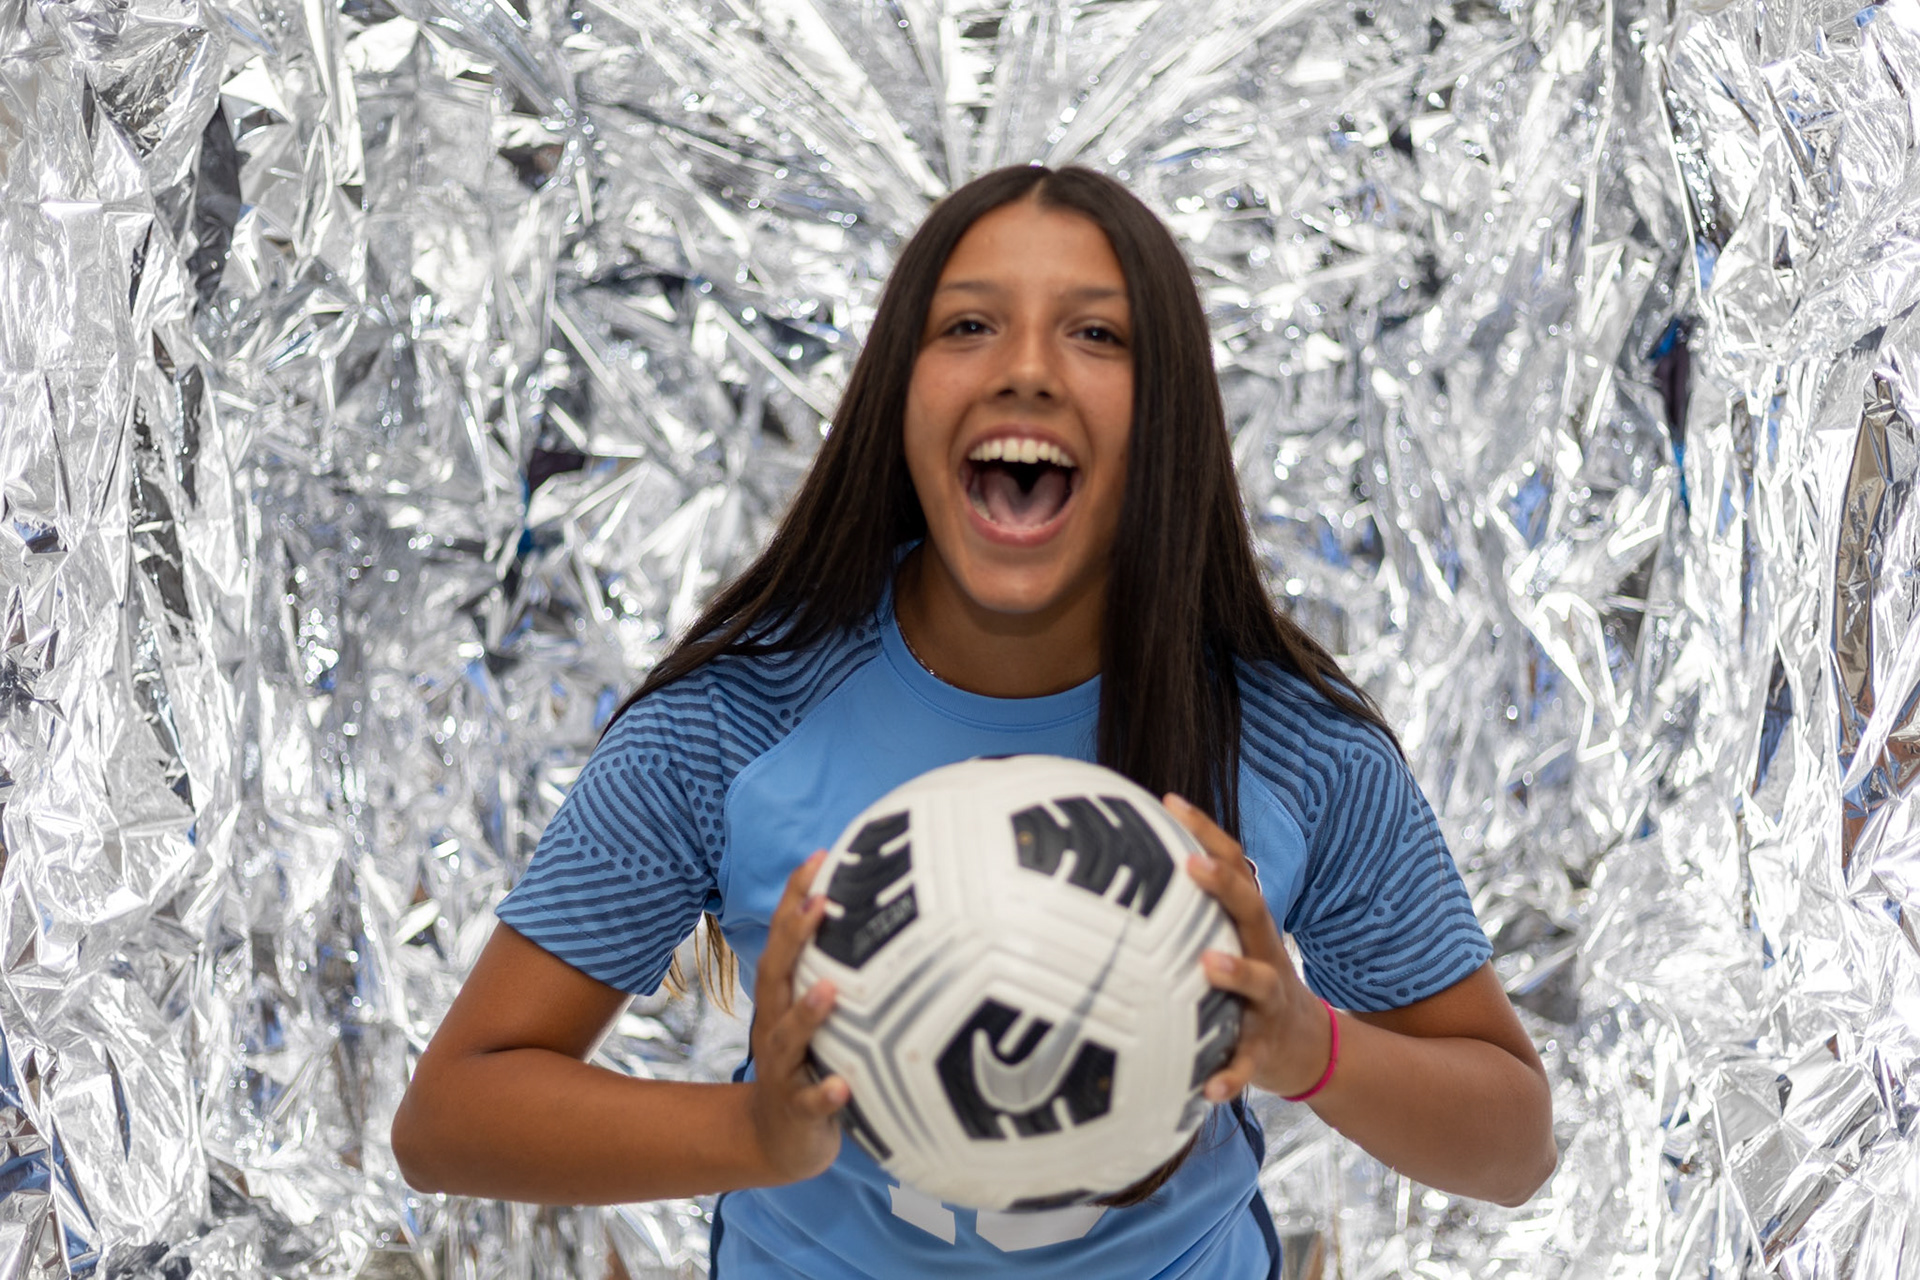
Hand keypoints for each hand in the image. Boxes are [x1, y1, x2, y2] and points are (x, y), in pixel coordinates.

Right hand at [745, 852, 849, 1181]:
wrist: (779, 1138)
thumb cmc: (811, 1061)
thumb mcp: (817, 1012)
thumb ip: (839, 969)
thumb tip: (887, 912)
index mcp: (782, 996)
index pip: (783, 937)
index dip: (795, 896)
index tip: (819, 856)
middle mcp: (776, 1024)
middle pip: (777, 974)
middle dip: (794, 937)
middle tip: (820, 902)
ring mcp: (783, 1068)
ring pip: (788, 1036)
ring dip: (806, 1013)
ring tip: (830, 990)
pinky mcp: (798, 1110)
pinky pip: (811, 1101)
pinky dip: (825, 1094)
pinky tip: (844, 1085)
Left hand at [1165, 794, 1336, 1102]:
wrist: (1308, 1048)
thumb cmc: (1248, 983)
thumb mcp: (1229, 939)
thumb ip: (1187, 912)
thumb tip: (1118, 873)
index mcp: (1248, 924)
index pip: (1233, 865)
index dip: (1206, 832)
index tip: (1169, 801)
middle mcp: (1263, 953)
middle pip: (1251, 909)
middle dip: (1223, 885)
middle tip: (1189, 865)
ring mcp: (1267, 1003)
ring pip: (1259, 983)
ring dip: (1237, 972)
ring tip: (1208, 964)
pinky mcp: (1264, 1049)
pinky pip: (1248, 1064)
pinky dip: (1230, 1075)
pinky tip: (1207, 1089)